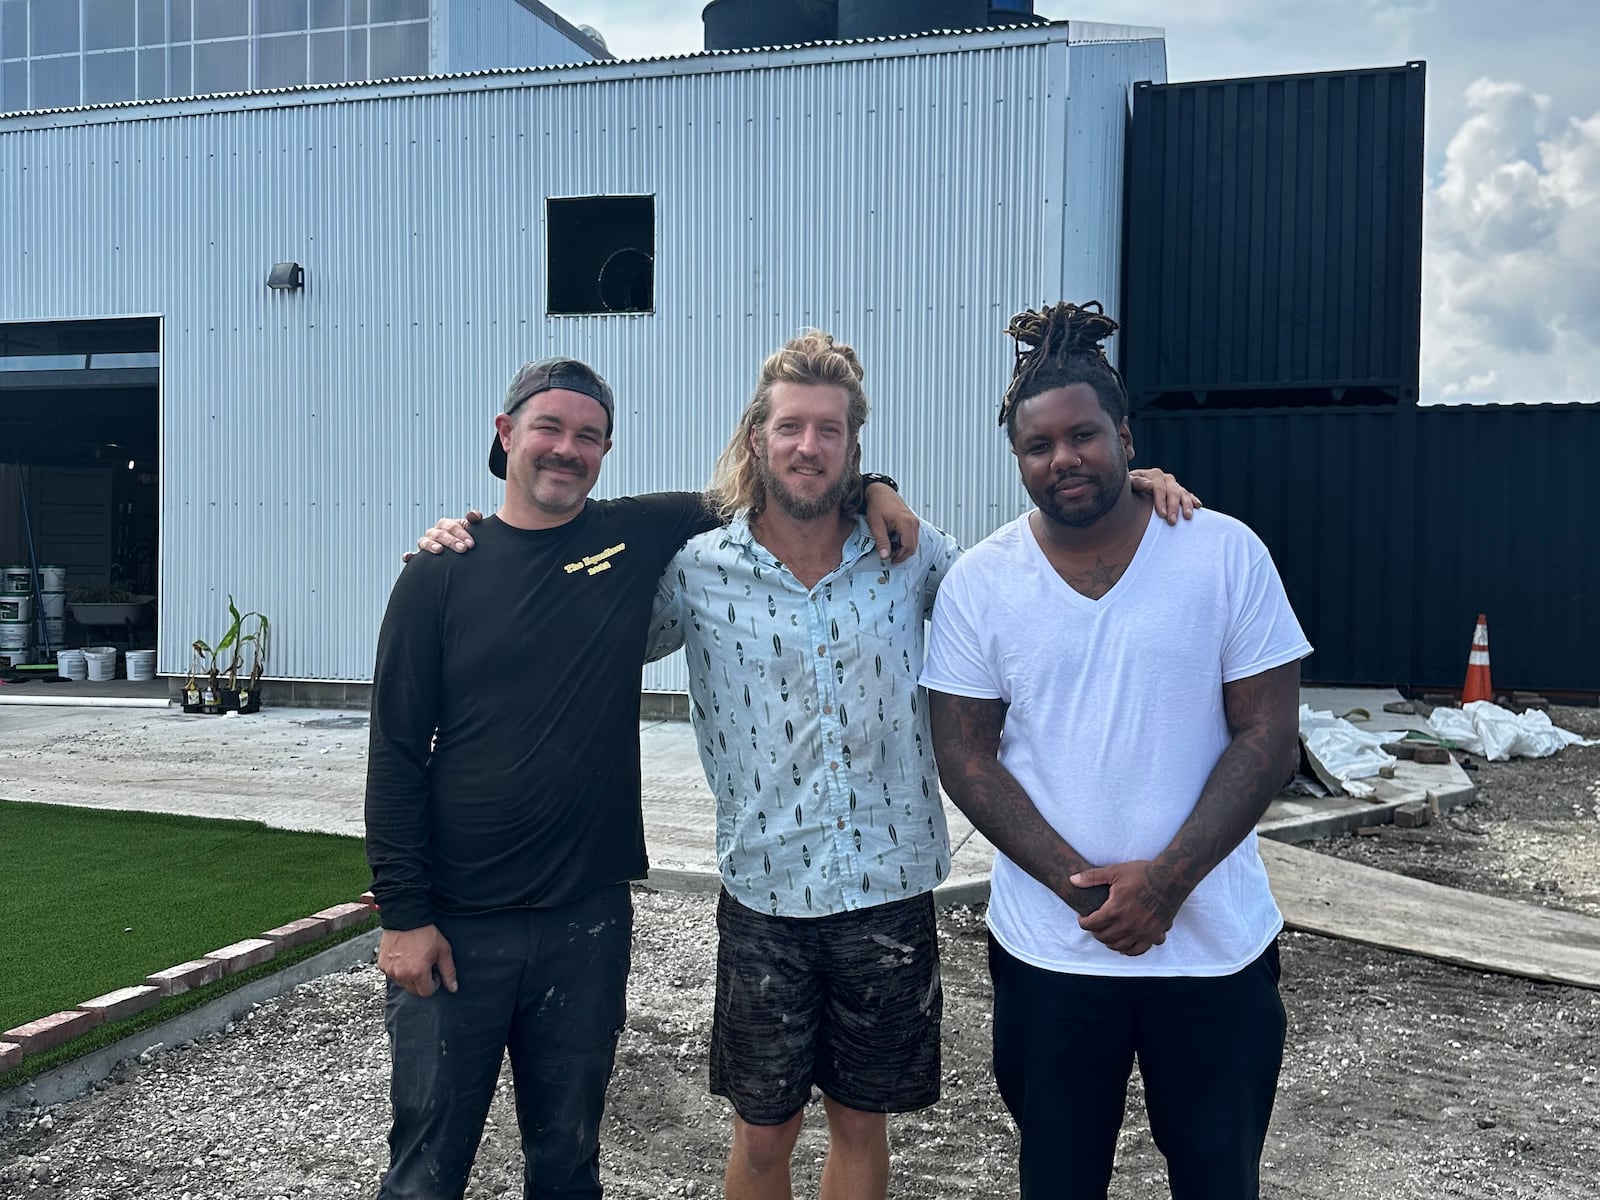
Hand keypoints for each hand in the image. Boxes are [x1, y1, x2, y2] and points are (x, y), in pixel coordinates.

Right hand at [377, 925, 458, 995]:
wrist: (406, 918)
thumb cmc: (425, 933)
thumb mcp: (443, 951)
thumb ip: (449, 972)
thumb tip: (453, 988)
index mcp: (417, 972)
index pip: (426, 992)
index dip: (434, 984)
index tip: (435, 972)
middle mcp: (401, 974)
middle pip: (414, 990)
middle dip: (422, 982)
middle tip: (425, 965)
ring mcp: (390, 970)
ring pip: (402, 984)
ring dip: (410, 977)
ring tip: (415, 960)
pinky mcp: (382, 965)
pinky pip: (392, 975)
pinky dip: (399, 970)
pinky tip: (404, 958)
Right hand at [403, 510, 482, 561]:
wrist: (460, 554)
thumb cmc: (466, 540)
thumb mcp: (471, 530)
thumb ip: (474, 520)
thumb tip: (473, 515)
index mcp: (446, 525)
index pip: (452, 526)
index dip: (461, 534)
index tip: (471, 544)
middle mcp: (434, 533)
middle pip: (440, 534)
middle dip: (451, 541)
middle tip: (463, 549)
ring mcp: (426, 544)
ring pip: (424, 542)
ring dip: (431, 545)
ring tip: (439, 550)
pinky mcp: (419, 557)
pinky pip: (412, 556)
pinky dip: (410, 556)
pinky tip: (408, 557)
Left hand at [862, 482, 918, 562]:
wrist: (880, 492)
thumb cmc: (878, 504)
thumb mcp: (876, 525)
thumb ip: (882, 541)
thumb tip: (885, 556)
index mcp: (906, 523)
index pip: (908, 547)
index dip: (899, 556)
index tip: (889, 559)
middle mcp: (913, 522)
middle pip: (913, 547)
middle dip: (901, 554)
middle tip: (889, 555)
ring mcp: (914, 522)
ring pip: (914, 543)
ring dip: (903, 548)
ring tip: (890, 547)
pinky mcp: (912, 522)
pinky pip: (912, 537)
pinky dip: (904, 542)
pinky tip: (893, 541)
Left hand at [1070, 860, 1186, 955]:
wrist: (1172, 878)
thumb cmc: (1143, 873)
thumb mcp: (1115, 871)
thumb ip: (1092, 877)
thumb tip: (1072, 880)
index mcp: (1115, 909)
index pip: (1092, 924)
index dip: (1083, 922)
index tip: (1083, 918)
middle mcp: (1127, 925)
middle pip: (1103, 937)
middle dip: (1095, 931)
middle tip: (1095, 924)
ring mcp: (1141, 932)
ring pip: (1118, 946)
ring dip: (1109, 941)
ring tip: (1107, 932)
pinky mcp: (1154, 935)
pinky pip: (1137, 951)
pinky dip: (1128, 949)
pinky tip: (1125, 943)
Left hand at [1129, 469, 1201, 525]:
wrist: (1132, 489)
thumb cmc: (1127, 489)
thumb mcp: (1128, 484)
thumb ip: (1136, 482)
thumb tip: (1148, 484)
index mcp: (1152, 475)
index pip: (1158, 487)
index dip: (1160, 500)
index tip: (1162, 514)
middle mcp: (1165, 478)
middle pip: (1172, 491)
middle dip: (1173, 507)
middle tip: (1172, 521)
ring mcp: (1173, 484)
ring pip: (1182, 493)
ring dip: (1186, 505)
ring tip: (1187, 517)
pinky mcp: (1179, 491)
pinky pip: (1188, 495)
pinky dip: (1192, 500)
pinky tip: (1197, 506)